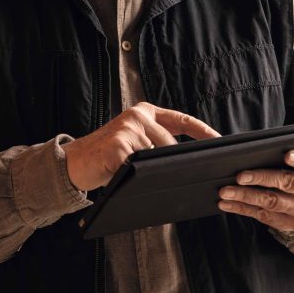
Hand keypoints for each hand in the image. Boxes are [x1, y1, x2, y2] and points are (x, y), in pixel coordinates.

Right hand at [65, 102, 218, 190]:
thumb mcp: (134, 143)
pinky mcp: (117, 145)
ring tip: (140, 178)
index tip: (220, 141)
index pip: (182, 120)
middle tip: (180, 178)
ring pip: (156, 157)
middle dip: (175, 164)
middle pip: (171, 145)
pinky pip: (138, 168)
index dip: (203, 131)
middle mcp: (138, 115)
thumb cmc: (107, 157)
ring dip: (152, 173)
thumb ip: (155, 144)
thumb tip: (186, 162)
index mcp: (145, 112)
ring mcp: (127, 127)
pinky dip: (136, 179)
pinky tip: (127, 180)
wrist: (72, 163)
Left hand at [218, 148, 293, 231]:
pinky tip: (227, 203)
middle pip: (288, 183)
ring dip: (246, 197)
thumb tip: (242, 140)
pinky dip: (243, 209)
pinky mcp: (291, 223)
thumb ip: (284, 144)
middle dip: (262, 178)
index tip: (287, 155)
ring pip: (272, 202)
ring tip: (226, 191)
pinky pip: (264, 216)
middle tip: (240, 176)